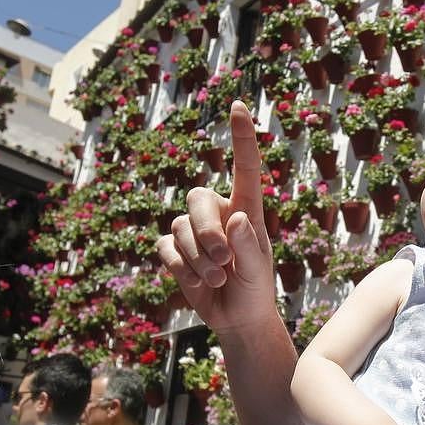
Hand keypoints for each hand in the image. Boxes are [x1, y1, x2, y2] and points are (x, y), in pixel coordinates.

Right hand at [157, 101, 275, 332]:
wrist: (238, 319)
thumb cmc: (255, 289)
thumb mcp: (258, 270)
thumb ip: (248, 245)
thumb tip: (234, 217)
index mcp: (245, 209)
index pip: (244, 168)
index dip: (241, 136)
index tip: (238, 105)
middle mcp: (217, 213)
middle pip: (196, 199)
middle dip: (206, 232)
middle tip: (224, 261)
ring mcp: (192, 231)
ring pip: (180, 229)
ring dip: (199, 261)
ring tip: (219, 279)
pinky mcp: (174, 251)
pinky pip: (166, 249)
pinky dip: (183, 270)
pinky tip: (201, 283)